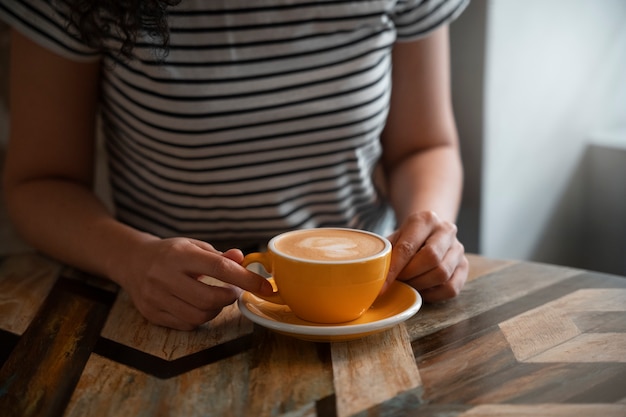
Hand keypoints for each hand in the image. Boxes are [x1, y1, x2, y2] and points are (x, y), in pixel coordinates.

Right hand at [112, 237, 272, 329]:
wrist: (132, 261)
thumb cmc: (170, 253)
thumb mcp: (194, 246)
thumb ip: (219, 256)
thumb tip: (242, 259)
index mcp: (179, 255)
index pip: (220, 268)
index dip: (246, 279)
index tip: (265, 286)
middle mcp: (164, 276)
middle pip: (209, 298)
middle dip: (229, 298)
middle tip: (233, 292)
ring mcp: (155, 297)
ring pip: (198, 316)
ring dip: (216, 310)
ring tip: (215, 298)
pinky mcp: (151, 314)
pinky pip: (186, 325)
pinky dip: (199, 318)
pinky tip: (197, 305)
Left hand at [384, 211, 467, 301]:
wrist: (431, 231)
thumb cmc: (408, 238)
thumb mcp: (395, 237)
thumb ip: (385, 252)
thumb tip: (370, 271)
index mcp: (425, 219)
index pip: (408, 247)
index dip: (394, 270)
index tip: (382, 286)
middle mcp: (446, 230)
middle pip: (431, 258)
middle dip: (410, 275)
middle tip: (398, 282)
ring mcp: (458, 248)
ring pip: (442, 274)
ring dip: (421, 285)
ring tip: (408, 284)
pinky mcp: (465, 266)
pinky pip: (451, 287)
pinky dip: (434, 294)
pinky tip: (422, 290)